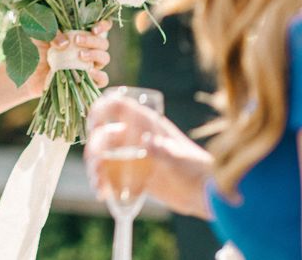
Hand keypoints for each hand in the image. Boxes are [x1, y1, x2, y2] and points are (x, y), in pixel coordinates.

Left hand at [24, 20, 111, 98]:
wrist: (24, 73)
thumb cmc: (30, 48)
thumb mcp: (37, 33)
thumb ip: (51, 32)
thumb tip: (65, 43)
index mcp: (77, 32)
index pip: (99, 26)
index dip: (103, 25)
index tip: (94, 28)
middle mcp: (84, 48)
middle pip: (103, 42)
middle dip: (93, 40)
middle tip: (76, 40)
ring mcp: (85, 65)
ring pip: (104, 58)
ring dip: (96, 55)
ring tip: (80, 56)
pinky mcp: (84, 81)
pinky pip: (101, 80)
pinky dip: (99, 76)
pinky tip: (89, 72)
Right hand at [84, 95, 213, 218]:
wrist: (208, 194)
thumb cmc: (198, 171)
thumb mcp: (180, 160)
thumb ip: (163, 152)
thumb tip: (147, 143)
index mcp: (147, 123)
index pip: (118, 106)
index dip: (102, 109)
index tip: (93, 125)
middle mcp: (137, 135)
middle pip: (106, 134)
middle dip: (96, 149)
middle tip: (96, 168)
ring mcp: (135, 155)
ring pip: (106, 156)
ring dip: (97, 168)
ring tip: (98, 186)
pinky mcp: (136, 174)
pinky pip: (114, 175)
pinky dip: (105, 183)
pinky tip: (103, 194)